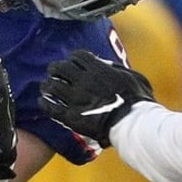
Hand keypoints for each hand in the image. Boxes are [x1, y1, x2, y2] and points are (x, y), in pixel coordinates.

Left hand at [39, 49, 154, 146]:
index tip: (72, 63)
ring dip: (47, 85)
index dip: (72, 58)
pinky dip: (44, 103)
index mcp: (99, 69)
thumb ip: (119, 69)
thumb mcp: (134, 77)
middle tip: (54, 72)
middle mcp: (84, 81)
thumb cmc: (138, 102)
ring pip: (52, 85)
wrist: (133, 125)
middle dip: (55, 68)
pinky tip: (43, 102)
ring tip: (46, 87)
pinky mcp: (71, 117)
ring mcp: (76, 99)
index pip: (77, 56)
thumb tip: (108, 65)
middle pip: (60, 68)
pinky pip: (51, 107)